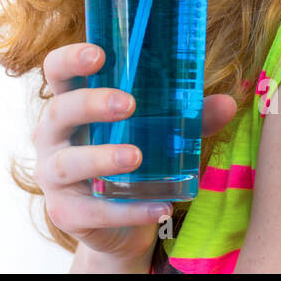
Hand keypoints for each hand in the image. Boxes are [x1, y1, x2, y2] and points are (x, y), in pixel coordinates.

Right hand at [34, 42, 239, 265]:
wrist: (124, 226)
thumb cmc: (136, 164)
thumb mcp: (160, 135)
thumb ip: (189, 118)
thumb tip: (227, 102)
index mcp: (71, 105)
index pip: (57, 72)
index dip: (70, 59)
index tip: (99, 54)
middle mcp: (53, 137)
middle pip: (58, 112)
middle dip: (90, 104)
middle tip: (127, 104)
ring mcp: (53, 177)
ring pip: (68, 163)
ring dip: (101, 157)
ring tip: (136, 156)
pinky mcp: (65, 214)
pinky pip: (92, 211)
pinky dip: (127, 210)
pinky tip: (160, 207)